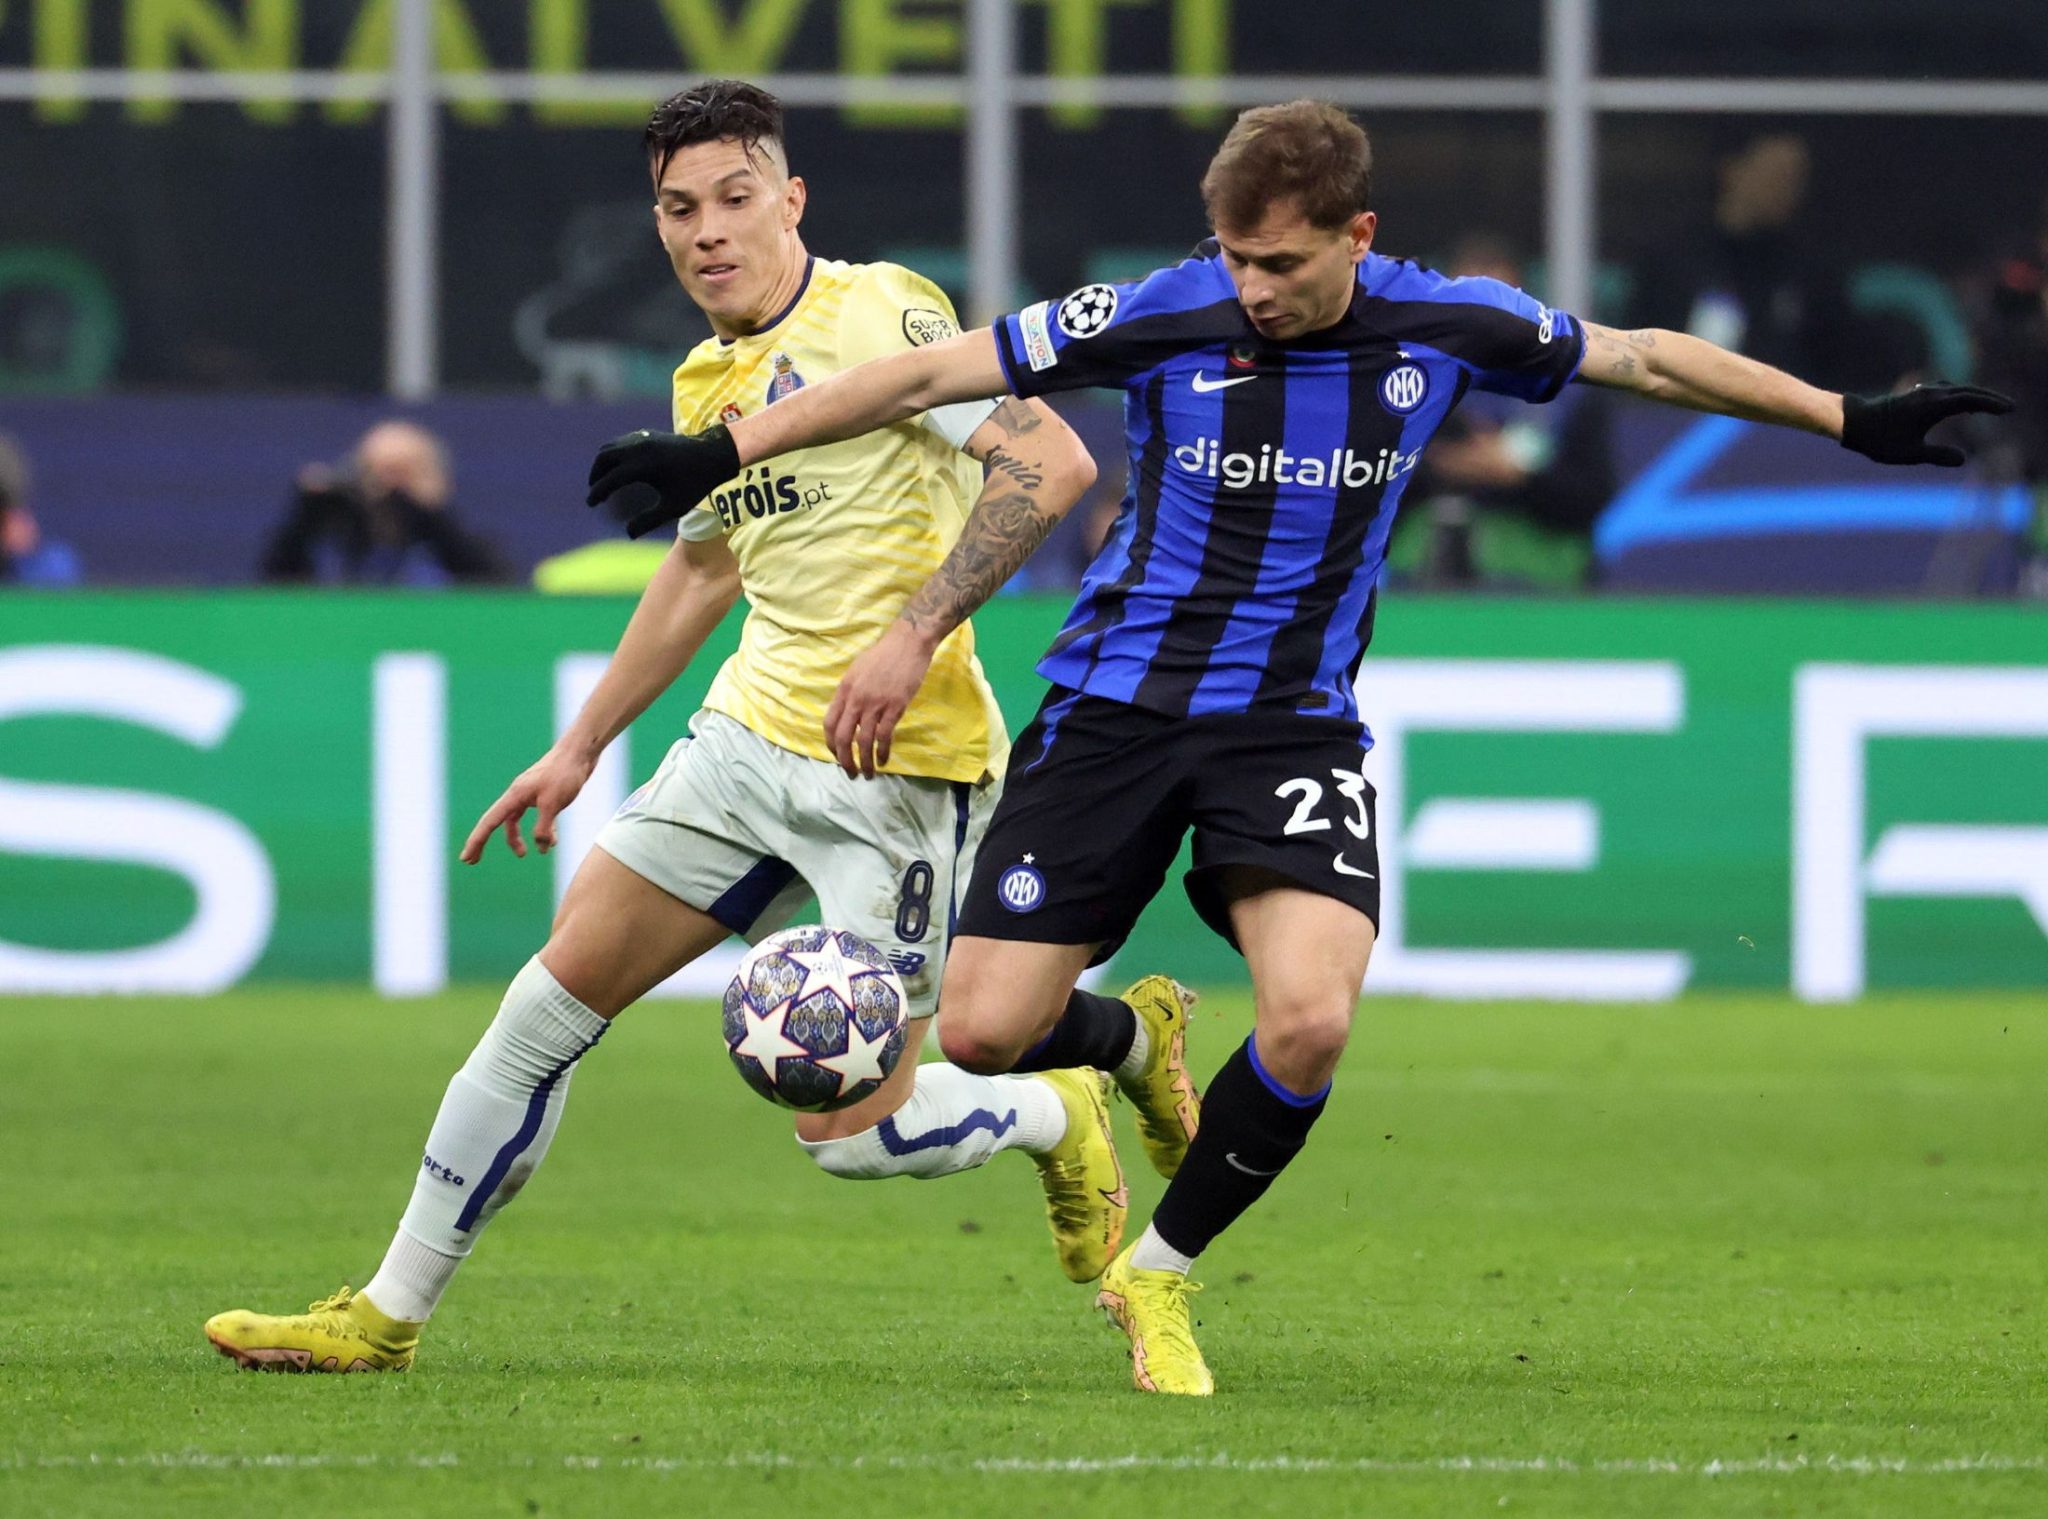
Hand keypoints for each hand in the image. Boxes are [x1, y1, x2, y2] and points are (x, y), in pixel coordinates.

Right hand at [460, 747, 597, 862]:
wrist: (580, 752)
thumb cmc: (565, 773)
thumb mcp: (553, 804)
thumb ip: (544, 827)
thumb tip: (540, 847)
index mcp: (515, 796)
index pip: (489, 822)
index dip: (476, 841)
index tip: (465, 858)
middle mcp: (518, 795)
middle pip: (496, 823)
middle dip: (485, 842)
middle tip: (474, 861)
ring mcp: (531, 795)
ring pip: (516, 822)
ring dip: (519, 839)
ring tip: (527, 854)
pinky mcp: (545, 796)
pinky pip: (537, 818)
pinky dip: (543, 831)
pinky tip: (552, 841)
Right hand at [586, 426, 739, 537]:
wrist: (713, 455)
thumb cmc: (696, 484)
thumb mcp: (674, 506)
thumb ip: (649, 521)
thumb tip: (628, 534)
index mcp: (645, 465)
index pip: (611, 479)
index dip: (598, 492)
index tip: (591, 504)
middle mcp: (639, 448)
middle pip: (604, 459)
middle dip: (595, 476)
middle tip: (595, 493)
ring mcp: (642, 437)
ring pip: (610, 447)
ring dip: (601, 464)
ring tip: (601, 482)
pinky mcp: (646, 434)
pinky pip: (620, 443)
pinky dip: (612, 454)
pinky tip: (615, 469)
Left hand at [824, 620, 937, 778]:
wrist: (907, 643)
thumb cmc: (883, 655)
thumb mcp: (856, 671)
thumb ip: (850, 693)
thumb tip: (847, 713)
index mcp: (844, 690)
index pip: (829, 723)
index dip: (831, 744)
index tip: (837, 755)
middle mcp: (856, 699)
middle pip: (843, 737)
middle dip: (845, 760)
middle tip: (851, 773)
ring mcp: (875, 704)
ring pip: (863, 741)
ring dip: (864, 761)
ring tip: (868, 774)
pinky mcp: (894, 707)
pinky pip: (884, 736)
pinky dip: (883, 752)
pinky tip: (884, 761)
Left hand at [1840, 384, 2012, 466]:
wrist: (1853, 422)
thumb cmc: (1879, 439)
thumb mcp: (1910, 453)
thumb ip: (1938, 455)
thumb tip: (1963, 459)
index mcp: (1934, 406)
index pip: (1971, 401)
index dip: (1992, 405)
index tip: (2008, 410)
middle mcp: (1930, 394)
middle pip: (1968, 392)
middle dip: (1989, 399)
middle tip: (2008, 407)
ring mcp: (1922, 392)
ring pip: (1956, 390)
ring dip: (1974, 396)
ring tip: (1989, 407)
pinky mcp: (1914, 395)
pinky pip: (1945, 392)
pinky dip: (1959, 396)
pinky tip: (1959, 405)